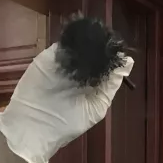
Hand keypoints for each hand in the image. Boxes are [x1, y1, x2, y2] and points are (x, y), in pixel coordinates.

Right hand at [0, 43, 132, 162]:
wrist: (34, 126)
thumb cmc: (66, 123)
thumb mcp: (96, 106)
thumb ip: (110, 85)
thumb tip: (127, 62)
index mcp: (93, 83)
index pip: (107, 64)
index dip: (113, 56)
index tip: (119, 49)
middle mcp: (80, 72)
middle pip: (94, 51)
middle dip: (102, 46)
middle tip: (109, 40)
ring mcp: (64, 62)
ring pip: (79, 45)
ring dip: (89, 41)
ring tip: (99, 37)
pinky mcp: (49, 56)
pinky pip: (64, 45)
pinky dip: (73, 40)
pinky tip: (83, 38)